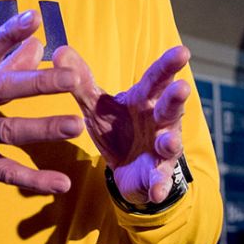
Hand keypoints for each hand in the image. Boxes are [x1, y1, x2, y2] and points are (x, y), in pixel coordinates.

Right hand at [0, 11, 83, 194]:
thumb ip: (5, 64)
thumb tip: (39, 43)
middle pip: (1, 88)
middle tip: (71, 77)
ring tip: (75, 125)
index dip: (9, 33)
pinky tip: (61, 183)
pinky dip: (34, 179)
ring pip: (7, 130)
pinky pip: (5, 172)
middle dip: (38, 83)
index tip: (35, 18)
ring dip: (42, 128)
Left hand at [53, 45, 190, 204]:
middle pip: (170, 107)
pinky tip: (156, 192)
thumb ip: (81, 80)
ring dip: (171, 142)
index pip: (157, 78)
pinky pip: (160, 180)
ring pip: (171, 142)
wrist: (127, 169)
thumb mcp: (97, 105)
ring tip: (168, 142)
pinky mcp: (157, 175)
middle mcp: (159, 121)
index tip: (182, 50)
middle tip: (182, 87)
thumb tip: (60, 50)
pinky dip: (159, 185)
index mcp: (145, 99)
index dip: (169, 65)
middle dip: (176, 98)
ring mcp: (162, 148)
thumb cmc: (118, 127)